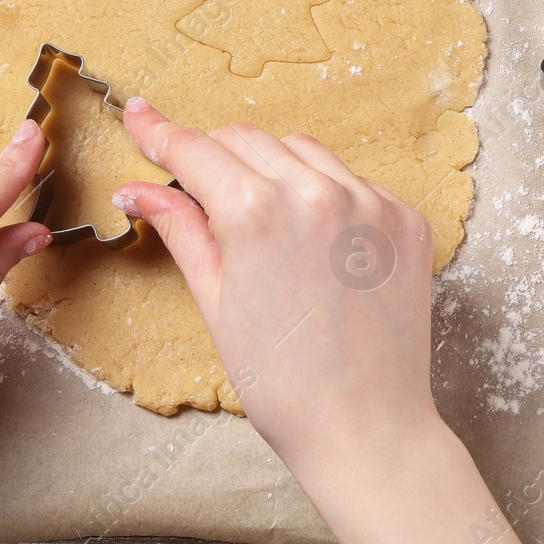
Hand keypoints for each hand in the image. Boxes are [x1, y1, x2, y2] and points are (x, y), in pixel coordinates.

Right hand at [115, 99, 543, 543]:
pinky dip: (323, 194)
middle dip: (212, 155)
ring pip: (301, 151)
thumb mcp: (216, 302)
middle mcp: (316, 192)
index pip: (194, 150)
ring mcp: (370, 201)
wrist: (366, 429)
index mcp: (256, 212)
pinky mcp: (405, 219)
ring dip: (269, 168)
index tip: (138, 114)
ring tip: (259, 221)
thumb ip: (181, 230)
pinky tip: (313, 241)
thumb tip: (138, 190)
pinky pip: (351, 181)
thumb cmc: (282, 382)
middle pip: (245, 140)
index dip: (159, 131)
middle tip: (192, 185)